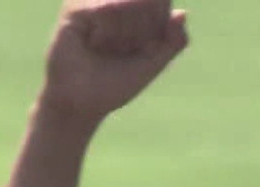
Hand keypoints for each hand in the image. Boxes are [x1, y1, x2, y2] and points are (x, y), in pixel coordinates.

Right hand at [40, 0, 188, 125]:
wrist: (80, 103)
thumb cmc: (114, 84)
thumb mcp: (152, 64)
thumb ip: (174, 42)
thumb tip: (182, 14)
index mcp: (138, 12)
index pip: (162, 4)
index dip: (156, 31)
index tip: (139, 49)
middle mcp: (116, 2)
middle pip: (150, 3)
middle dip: (141, 33)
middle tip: (119, 50)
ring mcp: (96, 1)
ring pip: (131, 4)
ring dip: (124, 34)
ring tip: (104, 47)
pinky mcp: (77, 7)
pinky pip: (108, 9)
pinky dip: (106, 33)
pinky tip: (93, 43)